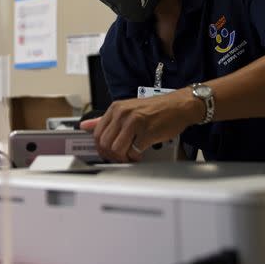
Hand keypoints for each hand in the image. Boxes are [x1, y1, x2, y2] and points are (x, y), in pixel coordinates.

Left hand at [79, 89, 202, 161]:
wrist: (179, 105)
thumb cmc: (156, 108)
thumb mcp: (128, 109)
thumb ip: (106, 119)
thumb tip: (85, 126)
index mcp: (115, 108)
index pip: (97, 133)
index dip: (101, 148)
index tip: (107, 153)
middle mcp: (123, 114)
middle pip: (105, 143)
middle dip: (111, 155)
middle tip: (119, 158)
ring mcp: (134, 122)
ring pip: (116, 149)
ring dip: (122, 158)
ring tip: (130, 156)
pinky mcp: (147, 132)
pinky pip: (134, 151)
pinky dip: (136, 157)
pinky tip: (140, 153)